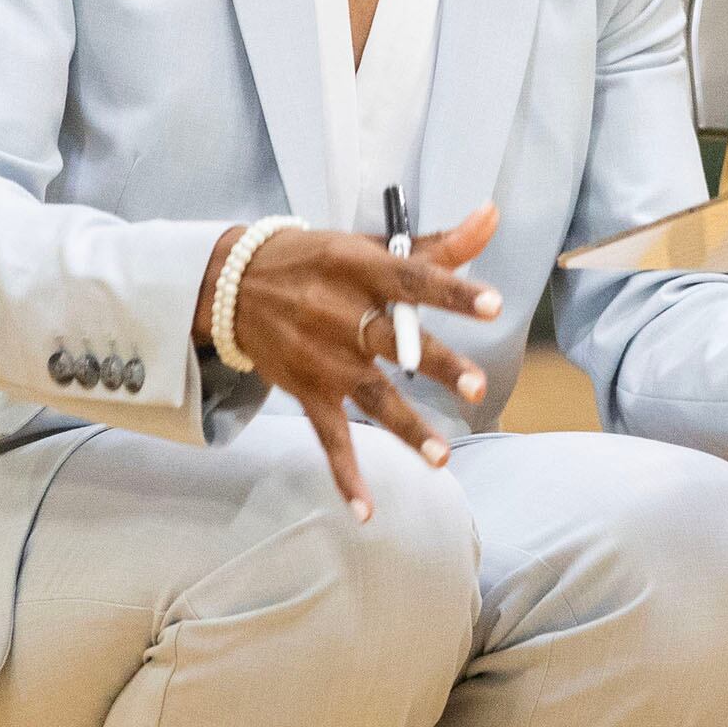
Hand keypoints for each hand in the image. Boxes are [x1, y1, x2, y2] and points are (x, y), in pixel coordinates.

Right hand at [196, 204, 506, 518]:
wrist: (234, 285)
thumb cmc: (319, 261)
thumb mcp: (369, 247)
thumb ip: (437, 244)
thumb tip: (492, 215)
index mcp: (360, 269)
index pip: (413, 279)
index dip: (453, 291)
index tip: (493, 304)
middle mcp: (339, 313)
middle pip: (394, 341)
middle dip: (435, 364)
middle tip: (476, 386)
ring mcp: (322, 357)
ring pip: (369, 395)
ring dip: (406, 427)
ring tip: (441, 458)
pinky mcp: (306, 390)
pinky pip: (329, 437)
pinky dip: (345, 475)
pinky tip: (366, 511)